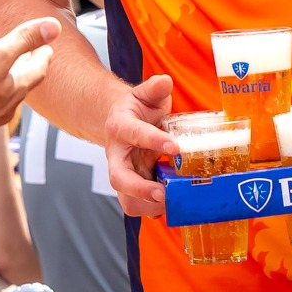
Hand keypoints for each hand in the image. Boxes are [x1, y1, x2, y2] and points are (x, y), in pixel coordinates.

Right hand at [0, 18, 58, 138]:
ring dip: (8, 79)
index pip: (40, 67)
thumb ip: (24, 39)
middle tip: (29, 54)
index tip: (46, 45)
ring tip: (1, 68)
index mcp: (19, 86)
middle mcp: (10, 104)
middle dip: (28, 66)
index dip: (44, 52)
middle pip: (25, 81)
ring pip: (6, 94)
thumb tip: (55, 26)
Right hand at [104, 73, 174, 218]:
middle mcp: (116, 154)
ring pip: (125, 198)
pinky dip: (153, 210)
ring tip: (171, 204)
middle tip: (162, 193)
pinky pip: (137, 205)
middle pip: (118, 177)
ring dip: (147, 205)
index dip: (152, 140)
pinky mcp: (131, 187)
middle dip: (139, 188)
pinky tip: (173, 204)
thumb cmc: (138, 109)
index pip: (133, 133)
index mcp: (120, 126)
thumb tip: (165, 81)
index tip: (174, 147)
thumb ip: (154, 88)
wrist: (122, 122)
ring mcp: (122, 173)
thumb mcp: (146, 94)